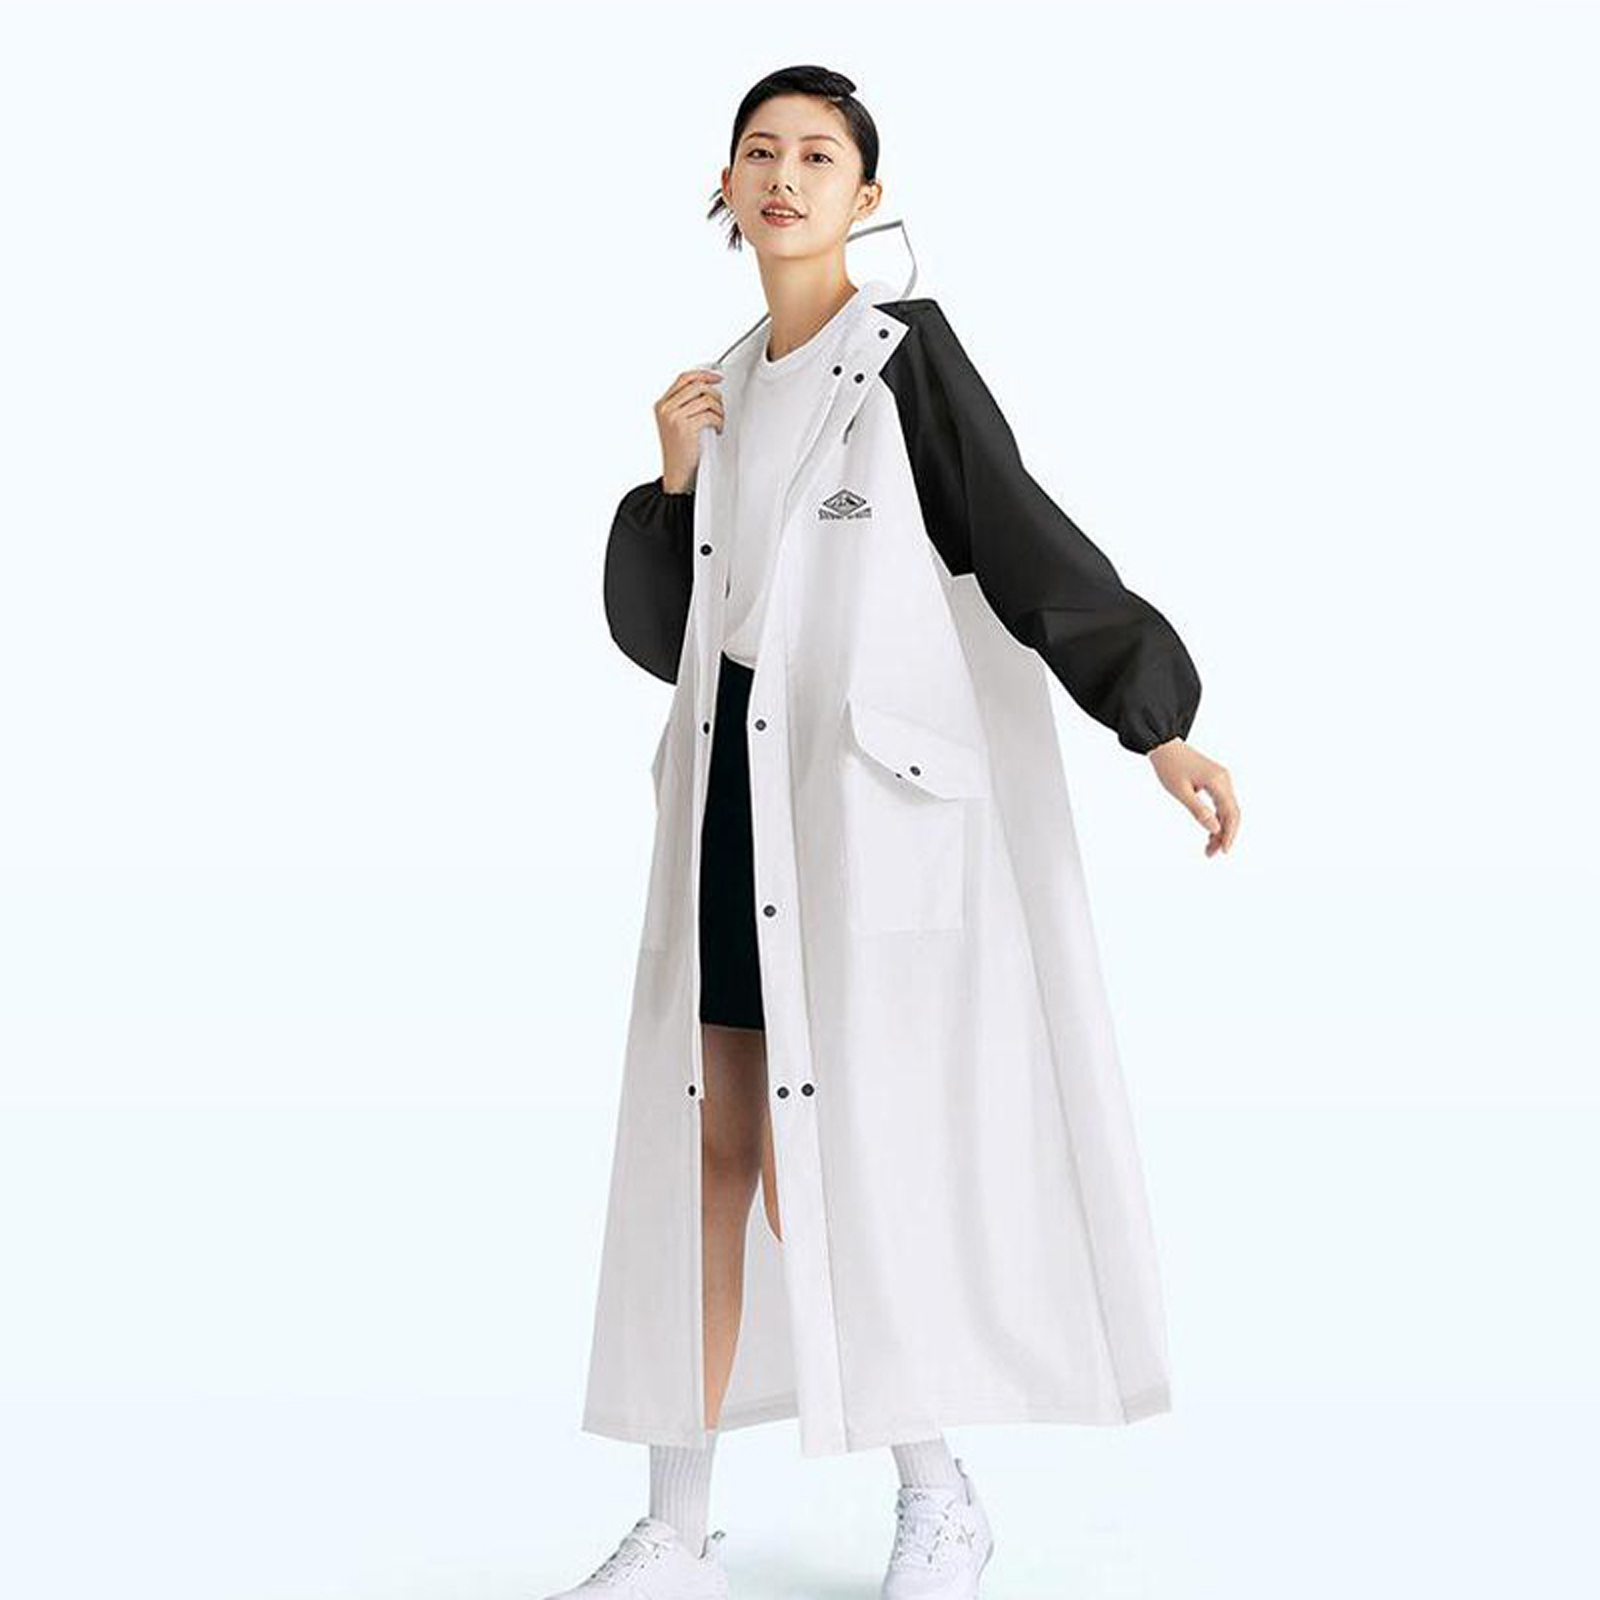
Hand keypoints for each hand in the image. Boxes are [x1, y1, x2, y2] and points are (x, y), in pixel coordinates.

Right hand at [655, 367, 723, 493]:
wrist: (676, 475)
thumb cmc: (680, 452)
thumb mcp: (676, 424)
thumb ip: (685, 405)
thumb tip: (707, 389)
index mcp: (662, 405)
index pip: (684, 378)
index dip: (703, 375)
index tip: (717, 378)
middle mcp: (666, 408)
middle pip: (698, 386)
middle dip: (715, 395)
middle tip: (720, 408)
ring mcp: (674, 417)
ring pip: (706, 399)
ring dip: (719, 410)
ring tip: (719, 422)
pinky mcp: (685, 428)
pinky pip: (710, 415)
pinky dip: (719, 422)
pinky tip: (717, 429)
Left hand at [1146, 739, 1238, 856]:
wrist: (1164, 745)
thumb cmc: (1169, 766)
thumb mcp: (1180, 791)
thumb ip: (1198, 811)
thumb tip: (1215, 829)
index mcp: (1218, 781)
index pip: (1230, 813)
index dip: (1229, 834)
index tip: (1223, 851)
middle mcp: (1224, 780)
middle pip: (1232, 813)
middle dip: (1224, 835)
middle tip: (1212, 854)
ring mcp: (1221, 779)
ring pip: (1227, 810)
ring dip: (1219, 829)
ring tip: (1208, 848)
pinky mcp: (1215, 780)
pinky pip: (1221, 803)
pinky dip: (1216, 819)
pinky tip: (1209, 832)